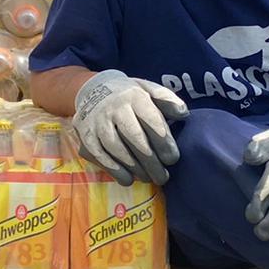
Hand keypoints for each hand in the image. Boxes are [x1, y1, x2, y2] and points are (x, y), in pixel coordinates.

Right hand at [73, 70, 188, 184]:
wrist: (93, 90)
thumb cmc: (129, 96)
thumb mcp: (149, 90)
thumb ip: (167, 100)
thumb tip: (183, 114)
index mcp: (133, 95)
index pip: (151, 119)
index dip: (163, 141)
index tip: (172, 159)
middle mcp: (113, 107)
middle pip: (134, 137)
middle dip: (151, 160)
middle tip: (163, 177)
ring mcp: (96, 122)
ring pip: (116, 148)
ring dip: (134, 168)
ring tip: (148, 178)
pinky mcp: (85, 136)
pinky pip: (99, 156)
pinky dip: (114, 170)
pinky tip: (128, 179)